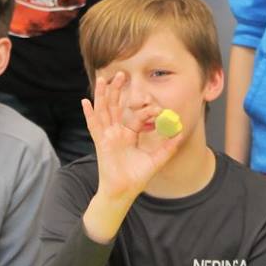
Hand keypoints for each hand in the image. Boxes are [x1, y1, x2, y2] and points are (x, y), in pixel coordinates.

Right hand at [82, 69, 186, 216]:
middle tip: (121, 74)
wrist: (123, 192)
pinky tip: (85, 102)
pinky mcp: (101, 143)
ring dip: (103, 95)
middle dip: (117, 90)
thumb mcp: (155, 160)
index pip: (136, 116)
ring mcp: (107, 137)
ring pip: (104, 111)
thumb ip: (167, 147)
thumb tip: (180, 133)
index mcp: (128, 134)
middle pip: (115, 107)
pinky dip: (89, 114)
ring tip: (103, 79)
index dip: (145, 109)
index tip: (155, 105)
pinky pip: (94, 126)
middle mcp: (116, 133)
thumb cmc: (136, 178)